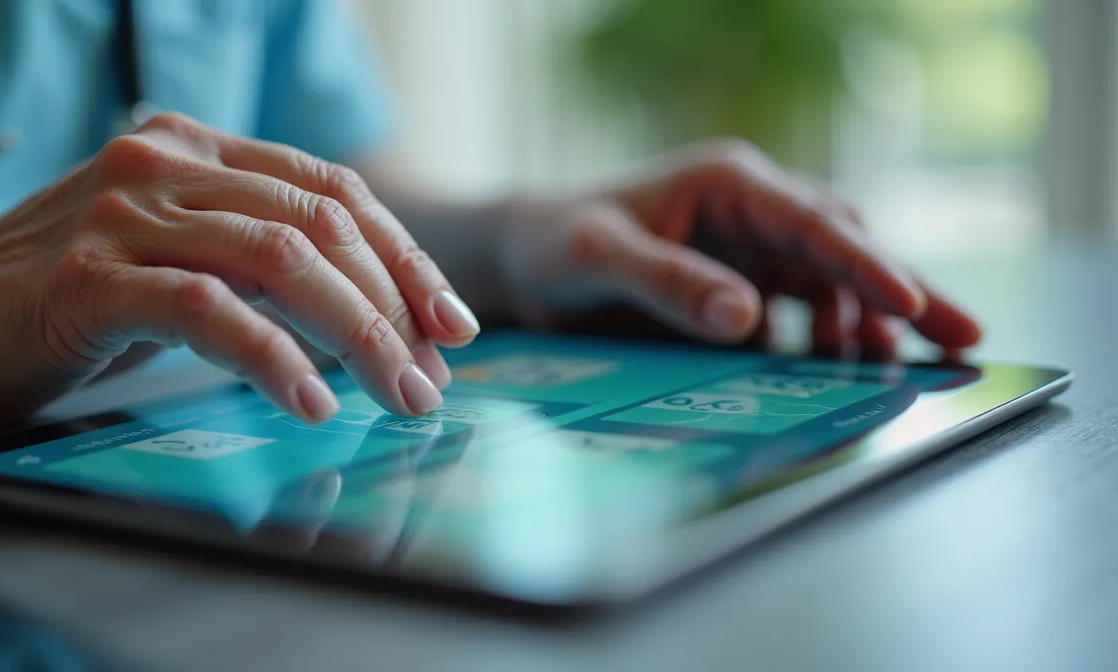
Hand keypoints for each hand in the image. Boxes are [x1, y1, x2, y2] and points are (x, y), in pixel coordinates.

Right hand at [0, 113, 481, 425]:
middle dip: (393, 305)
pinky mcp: (88, 276)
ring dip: (356, 332)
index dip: (405, 257)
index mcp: (200, 149)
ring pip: (280, 258)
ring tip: (396, 394)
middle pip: (320, 223)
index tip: (450, 325)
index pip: (333, 190)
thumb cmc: (73, 299)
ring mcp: (125, 212)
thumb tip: (378, 319)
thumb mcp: (181, 259)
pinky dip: (272, 357)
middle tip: (430, 380)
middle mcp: (168, 163)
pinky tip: (311, 400)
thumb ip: (261, 263)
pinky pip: (208, 308)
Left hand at [496, 140, 980, 356]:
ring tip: (910, 367)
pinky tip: (847, 371)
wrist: (522, 259)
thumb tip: (747, 318)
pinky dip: (833, 340)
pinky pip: (805, 313)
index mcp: (727, 184)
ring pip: (836, 284)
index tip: (909, 302)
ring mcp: (753, 251)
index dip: (865, 264)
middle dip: (904, 292)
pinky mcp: (744, 289)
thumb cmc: (553, 243)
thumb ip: (667, 282)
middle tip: (966, 339)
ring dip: (876, 322)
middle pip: (847, 248)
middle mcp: (752, 212)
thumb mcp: (596, 258)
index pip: (813, 222)